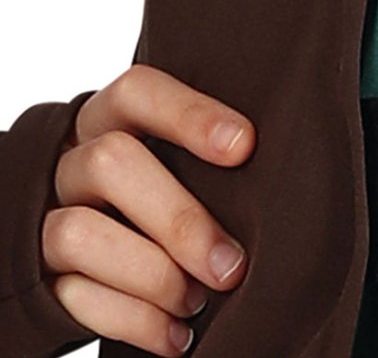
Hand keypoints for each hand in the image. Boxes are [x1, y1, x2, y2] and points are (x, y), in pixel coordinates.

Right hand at [41, 63, 255, 356]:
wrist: (83, 242)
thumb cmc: (158, 184)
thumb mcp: (179, 157)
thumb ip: (214, 155)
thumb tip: (287, 169)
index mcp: (112, 117)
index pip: (138, 91)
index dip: (190, 114)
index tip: (245, 146)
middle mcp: (74, 159)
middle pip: (111, 163)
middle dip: (179, 219)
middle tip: (231, 266)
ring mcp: (49, 215)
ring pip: (79, 233)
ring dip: (151, 275)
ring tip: (198, 300)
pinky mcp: (42, 275)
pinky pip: (74, 295)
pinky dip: (132, 321)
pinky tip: (176, 334)